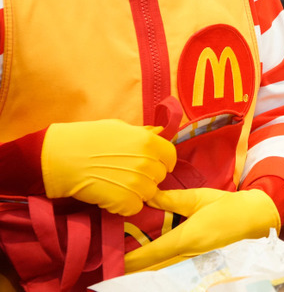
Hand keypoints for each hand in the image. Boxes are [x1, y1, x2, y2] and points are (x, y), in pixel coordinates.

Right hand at [41, 119, 175, 215]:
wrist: (60, 157)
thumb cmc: (85, 138)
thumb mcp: (117, 128)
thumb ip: (141, 133)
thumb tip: (158, 132)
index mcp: (148, 142)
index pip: (170, 155)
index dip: (164, 161)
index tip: (157, 165)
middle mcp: (147, 162)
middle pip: (159, 176)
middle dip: (148, 177)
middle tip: (129, 175)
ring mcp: (137, 183)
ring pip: (149, 193)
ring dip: (137, 193)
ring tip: (118, 186)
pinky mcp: (124, 201)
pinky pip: (135, 208)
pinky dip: (125, 206)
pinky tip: (112, 197)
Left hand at [124, 188, 279, 272]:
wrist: (258, 219)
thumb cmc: (229, 207)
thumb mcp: (200, 198)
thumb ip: (172, 200)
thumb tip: (147, 195)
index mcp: (188, 238)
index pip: (152, 253)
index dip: (130, 259)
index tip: (113, 259)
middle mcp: (191, 256)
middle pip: (154, 270)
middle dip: (134, 269)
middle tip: (115, 264)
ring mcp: (198, 265)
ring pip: (164, 273)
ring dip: (147, 271)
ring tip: (129, 266)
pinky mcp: (203, 266)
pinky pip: (176, 271)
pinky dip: (162, 270)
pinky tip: (153, 266)